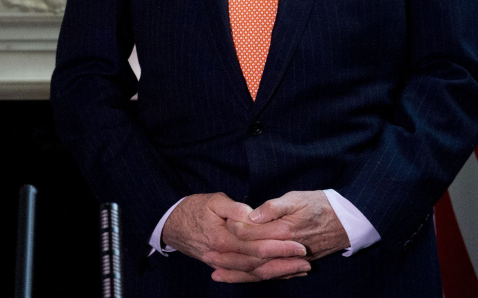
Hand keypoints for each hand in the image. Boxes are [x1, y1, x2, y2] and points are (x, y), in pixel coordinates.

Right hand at [160, 193, 309, 282]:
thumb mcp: (213, 201)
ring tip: (300, 269)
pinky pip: (245, 275)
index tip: (298, 244)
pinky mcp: (222, 266)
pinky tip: (280, 274)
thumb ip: (234, 209)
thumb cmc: (193, 208)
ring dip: (278, 272)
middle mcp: (222, 256)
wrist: (170, 224)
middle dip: (284, 262)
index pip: (256, 246)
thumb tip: (254, 215)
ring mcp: (221, 264)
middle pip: (258, 263)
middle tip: (306, 259)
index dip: (279, 246)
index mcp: (222, 238)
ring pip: (253, 273)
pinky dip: (264, 276)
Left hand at [227, 190, 349, 266]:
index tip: (216, 230)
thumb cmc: (321, 204)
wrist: (348, 221)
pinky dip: (255, 277)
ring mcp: (291, 259)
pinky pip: (272, 274)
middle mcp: (286, 249)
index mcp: (284, 230)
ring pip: (260, 271)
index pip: (251, 235)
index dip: (232, 232)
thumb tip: (252, 216)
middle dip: (228, 259)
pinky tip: (241, 277)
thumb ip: (273, 207)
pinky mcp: (295, 263)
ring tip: (217, 273)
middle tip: (207, 257)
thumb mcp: (297, 198)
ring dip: (238, 273)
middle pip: (252, 258)